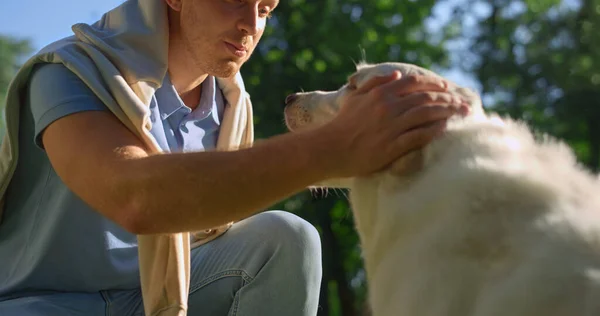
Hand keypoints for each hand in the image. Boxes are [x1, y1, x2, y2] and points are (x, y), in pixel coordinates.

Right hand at [322, 71, 467, 177]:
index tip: (447, 87)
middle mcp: (388, 107)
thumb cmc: (342, 124)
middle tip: (462, 103)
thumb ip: (375, 83)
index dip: (434, 83)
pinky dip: (434, 131)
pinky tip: (445, 129)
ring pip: (426, 115)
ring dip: (447, 113)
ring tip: (460, 114)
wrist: (331, 149)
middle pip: (426, 98)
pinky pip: (419, 136)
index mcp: (381, 93)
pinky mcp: (393, 146)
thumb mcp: (355, 97)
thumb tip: (398, 74)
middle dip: (448, 99)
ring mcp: (391, 127)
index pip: (414, 82)